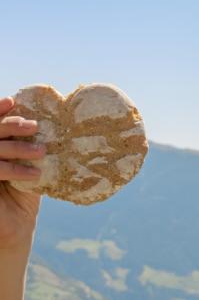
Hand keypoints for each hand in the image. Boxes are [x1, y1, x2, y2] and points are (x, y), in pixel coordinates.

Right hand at [0, 97, 45, 249]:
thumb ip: (32, 148)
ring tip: (42, 151)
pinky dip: (14, 169)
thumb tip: (56, 125)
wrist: (17, 228)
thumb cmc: (25, 195)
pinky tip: (34, 174)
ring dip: (17, 147)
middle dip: (11, 125)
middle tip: (34, 126)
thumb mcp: (29, 167)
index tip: (13, 101)